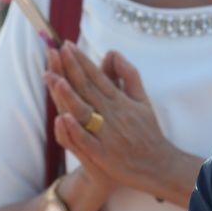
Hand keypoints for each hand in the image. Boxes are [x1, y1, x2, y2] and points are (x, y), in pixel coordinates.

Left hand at [43, 41, 176, 197]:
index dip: (82, 61)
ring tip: (54, 78)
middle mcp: (114, 115)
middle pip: (88, 89)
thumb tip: (113, 52)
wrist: (157, 164)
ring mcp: (108, 135)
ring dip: (69, 96)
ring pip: (84, 113)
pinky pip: (86, 142)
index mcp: (121, 100)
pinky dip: (75, 130)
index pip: (98, 76)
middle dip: (71, 70)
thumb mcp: (142, 99)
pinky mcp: (103, 155)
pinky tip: (62, 118)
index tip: (67, 46)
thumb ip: (129, 75)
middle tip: (56, 51)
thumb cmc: (147, 131)